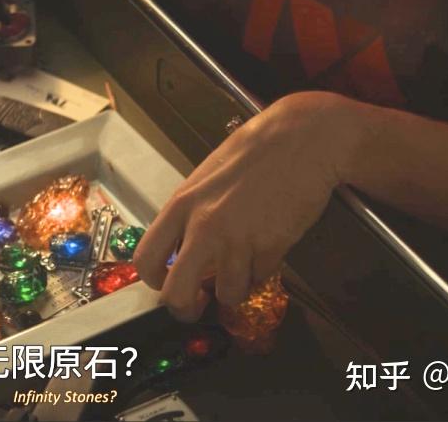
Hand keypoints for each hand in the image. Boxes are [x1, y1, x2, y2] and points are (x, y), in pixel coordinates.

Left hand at [133, 91, 367, 321]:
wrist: (302, 139)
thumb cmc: (256, 153)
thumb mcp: (206, 180)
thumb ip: (191, 216)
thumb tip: (185, 251)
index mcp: (181, 205)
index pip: (145, 260)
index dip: (155, 281)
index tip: (167, 284)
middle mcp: (202, 226)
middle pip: (176, 294)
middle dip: (186, 309)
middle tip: (198, 306)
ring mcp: (237, 239)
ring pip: (227, 295)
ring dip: (236, 288)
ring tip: (245, 265)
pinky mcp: (270, 247)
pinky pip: (260, 277)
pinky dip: (263, 270)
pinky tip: (268, 245)